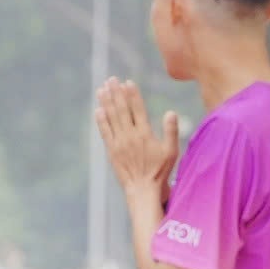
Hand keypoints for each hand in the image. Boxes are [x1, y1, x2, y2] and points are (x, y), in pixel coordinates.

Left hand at [94, 79, 179, 198]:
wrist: (142, 189)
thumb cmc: (159, 171)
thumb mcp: (171, 151)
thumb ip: (171, 131)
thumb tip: (171, 112)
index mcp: (145, 133)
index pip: (137, 109)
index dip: (132, 94)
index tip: (127, 82)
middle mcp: (130, 136)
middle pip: (121, 109)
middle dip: (116, 93)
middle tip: (111, 79)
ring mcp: (119, 143)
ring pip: (111, 118)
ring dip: (106, 102)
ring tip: (102, 89)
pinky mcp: (111, 151)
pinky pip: (104, 132)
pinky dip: (101, 120)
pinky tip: (98, 110)